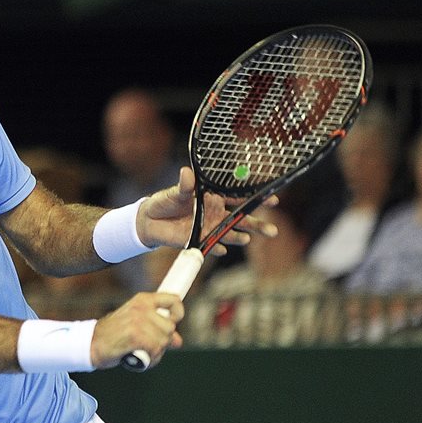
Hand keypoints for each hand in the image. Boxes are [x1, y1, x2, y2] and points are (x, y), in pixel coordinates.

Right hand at [91, 293, 184, 367]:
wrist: (90, 345)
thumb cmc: (112, 336)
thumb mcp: (135, 326)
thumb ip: (157, 330)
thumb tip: (178, 341)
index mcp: (142, 300)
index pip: (173, 300)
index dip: (178, 314)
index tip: (172, 323)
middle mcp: (141, 307)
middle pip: (170, 328)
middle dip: (161, 342)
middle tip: (145, 346)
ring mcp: (138, 321)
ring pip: (163, 341)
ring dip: (154, 353)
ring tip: (139, 353)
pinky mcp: (135, 335)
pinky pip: (155, 350)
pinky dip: (148, 359)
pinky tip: (136, 358)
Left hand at [136, 167, 277, 255]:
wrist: (149, 221)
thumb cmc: (165, 201)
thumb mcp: (175, 192)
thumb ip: (184, 185)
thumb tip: (187, 173)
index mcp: (214, 198)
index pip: (239, 198)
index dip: (255, 199)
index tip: (272, 199)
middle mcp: (215, 214)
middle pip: (241, 220)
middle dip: (257, 224)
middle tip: (272, 230)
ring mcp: (208, 229)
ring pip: (229, 234)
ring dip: (238, 237)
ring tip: (246, 239)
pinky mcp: (198, 241)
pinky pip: (209, 246)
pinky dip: (214, 248)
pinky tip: (220, 249)